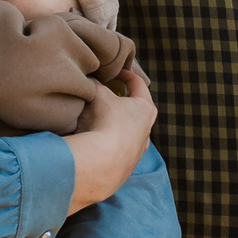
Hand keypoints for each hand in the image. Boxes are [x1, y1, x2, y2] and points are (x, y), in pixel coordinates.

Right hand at [65, 67, 154, 212]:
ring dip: (117, 125)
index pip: (139, 84)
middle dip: (122, 101)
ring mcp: (138, 149)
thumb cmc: (107, 122)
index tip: (115, 72)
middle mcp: (146, 129)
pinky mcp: (127, 165)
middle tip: (108, 96)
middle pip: (136, 110)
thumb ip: (96, 84)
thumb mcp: (99, 95)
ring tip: (100, 121)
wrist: (103, 161)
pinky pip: (118, 149)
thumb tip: (90, 79)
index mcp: (146, 108)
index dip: (126, 75)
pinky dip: (110, 143)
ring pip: (129, 132)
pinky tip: (97, 143)